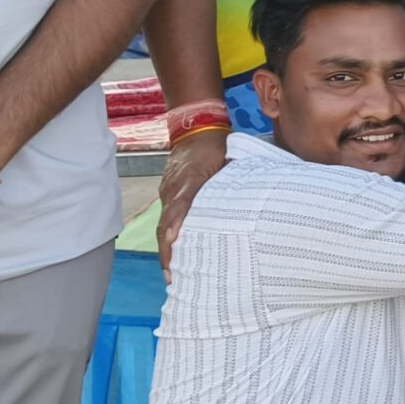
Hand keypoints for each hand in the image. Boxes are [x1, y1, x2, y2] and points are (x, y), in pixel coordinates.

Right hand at [156, 133, 229, 274]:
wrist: (195, 125)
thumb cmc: (212, 144)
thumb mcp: (221, 158)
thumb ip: (226, 181)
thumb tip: (238, 204)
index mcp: (186, 182)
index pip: (177, 211)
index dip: (174, 231)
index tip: (173, 251)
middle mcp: (173, 191)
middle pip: (166, 226)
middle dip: (167, 253)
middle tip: (172, 278)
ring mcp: (169, 192)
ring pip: (166, 224)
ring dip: (168, 248)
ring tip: (174, 273)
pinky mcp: (171, 193)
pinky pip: (169, 218)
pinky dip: (171, 236)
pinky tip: (178, 250)